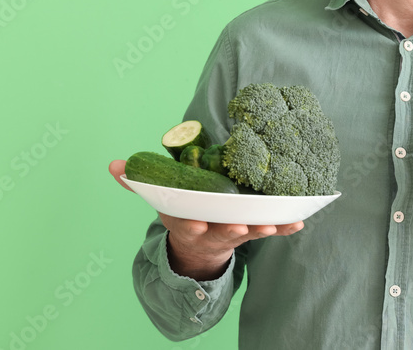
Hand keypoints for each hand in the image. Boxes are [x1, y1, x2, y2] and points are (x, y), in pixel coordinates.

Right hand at [109, 160, 304, 279]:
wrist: (198, 247)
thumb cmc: (181, 212)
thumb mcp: (158, 200)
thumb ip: (137, 182)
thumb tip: (113, 165)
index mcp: (186, 221)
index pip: (187, 224)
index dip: (192, 224)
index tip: (197, 222)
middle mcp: (210, 230)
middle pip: (220, 232)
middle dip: (229, 230)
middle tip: (239, 227)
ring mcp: (232, 233)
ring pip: (248, 234)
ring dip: (260, 230)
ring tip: (272, 225)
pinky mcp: (251, 231)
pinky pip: (270, 230)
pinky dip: (284, 227)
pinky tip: (299, 221)